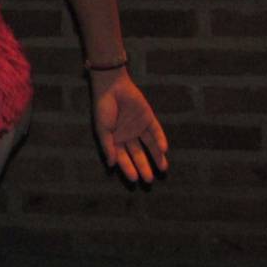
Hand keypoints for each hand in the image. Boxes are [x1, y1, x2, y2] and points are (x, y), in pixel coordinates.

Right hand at [90, 68, 168, 183]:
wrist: (112, 87)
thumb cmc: (104, 108)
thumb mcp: (102, 129)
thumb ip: (108, 146)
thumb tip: (111, 165)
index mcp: (115, 140)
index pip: (123, 158)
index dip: (128, 168)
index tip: (134, 179)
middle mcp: (128, 136)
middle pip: (138, 154)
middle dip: (144, 166)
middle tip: (149, 180)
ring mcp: (139, 127)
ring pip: (150, 145)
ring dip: (156, 156)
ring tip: (163, 168)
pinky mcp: (148, 118)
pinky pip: (156, 131)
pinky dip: (160, 140)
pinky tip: (164, 150)